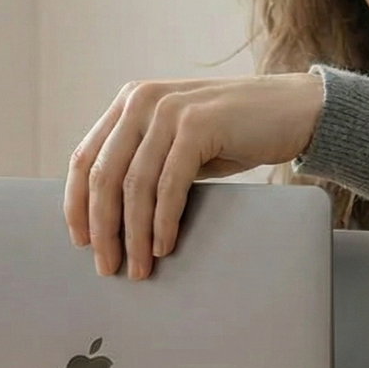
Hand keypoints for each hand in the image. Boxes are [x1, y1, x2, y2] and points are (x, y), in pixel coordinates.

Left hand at [64, 73, 324, 278]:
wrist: (292, 110)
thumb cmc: (233, 134)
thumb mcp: (177, 142)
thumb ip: (143, 161)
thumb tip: (107, 218)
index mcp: (129, 102)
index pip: (84, 158)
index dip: (76, 204)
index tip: (80, 241)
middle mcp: (142, 100)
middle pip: (103, 175)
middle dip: (103, 228)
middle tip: (107, 265)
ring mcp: (169, 110)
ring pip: (135, 185)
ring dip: (133, 234)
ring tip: (138, 267)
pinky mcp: (197, 125)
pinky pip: (169, 185)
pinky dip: (163, 222)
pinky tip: (163, 246)